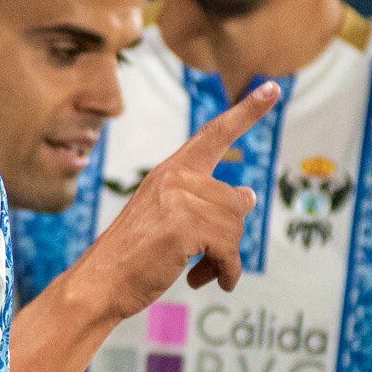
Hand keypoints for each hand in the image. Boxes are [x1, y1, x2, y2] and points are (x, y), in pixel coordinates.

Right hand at [65, 81, 278, 322]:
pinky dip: (226, 272)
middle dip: (228, 236)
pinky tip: (211, 282)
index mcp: (170, 171)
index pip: (214, 134)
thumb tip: (249, 195)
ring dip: (224, 258)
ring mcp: (179, 199)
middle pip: (237, 201)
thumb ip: (204, 203)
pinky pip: (229, 251)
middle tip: (204, 258)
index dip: (247, 111)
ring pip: (236, 227)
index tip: (272, 88)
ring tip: (200, 271)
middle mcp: (175, 177)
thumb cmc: (134, 256)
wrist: (100, 283)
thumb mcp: (169, 219)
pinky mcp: (184, 226)